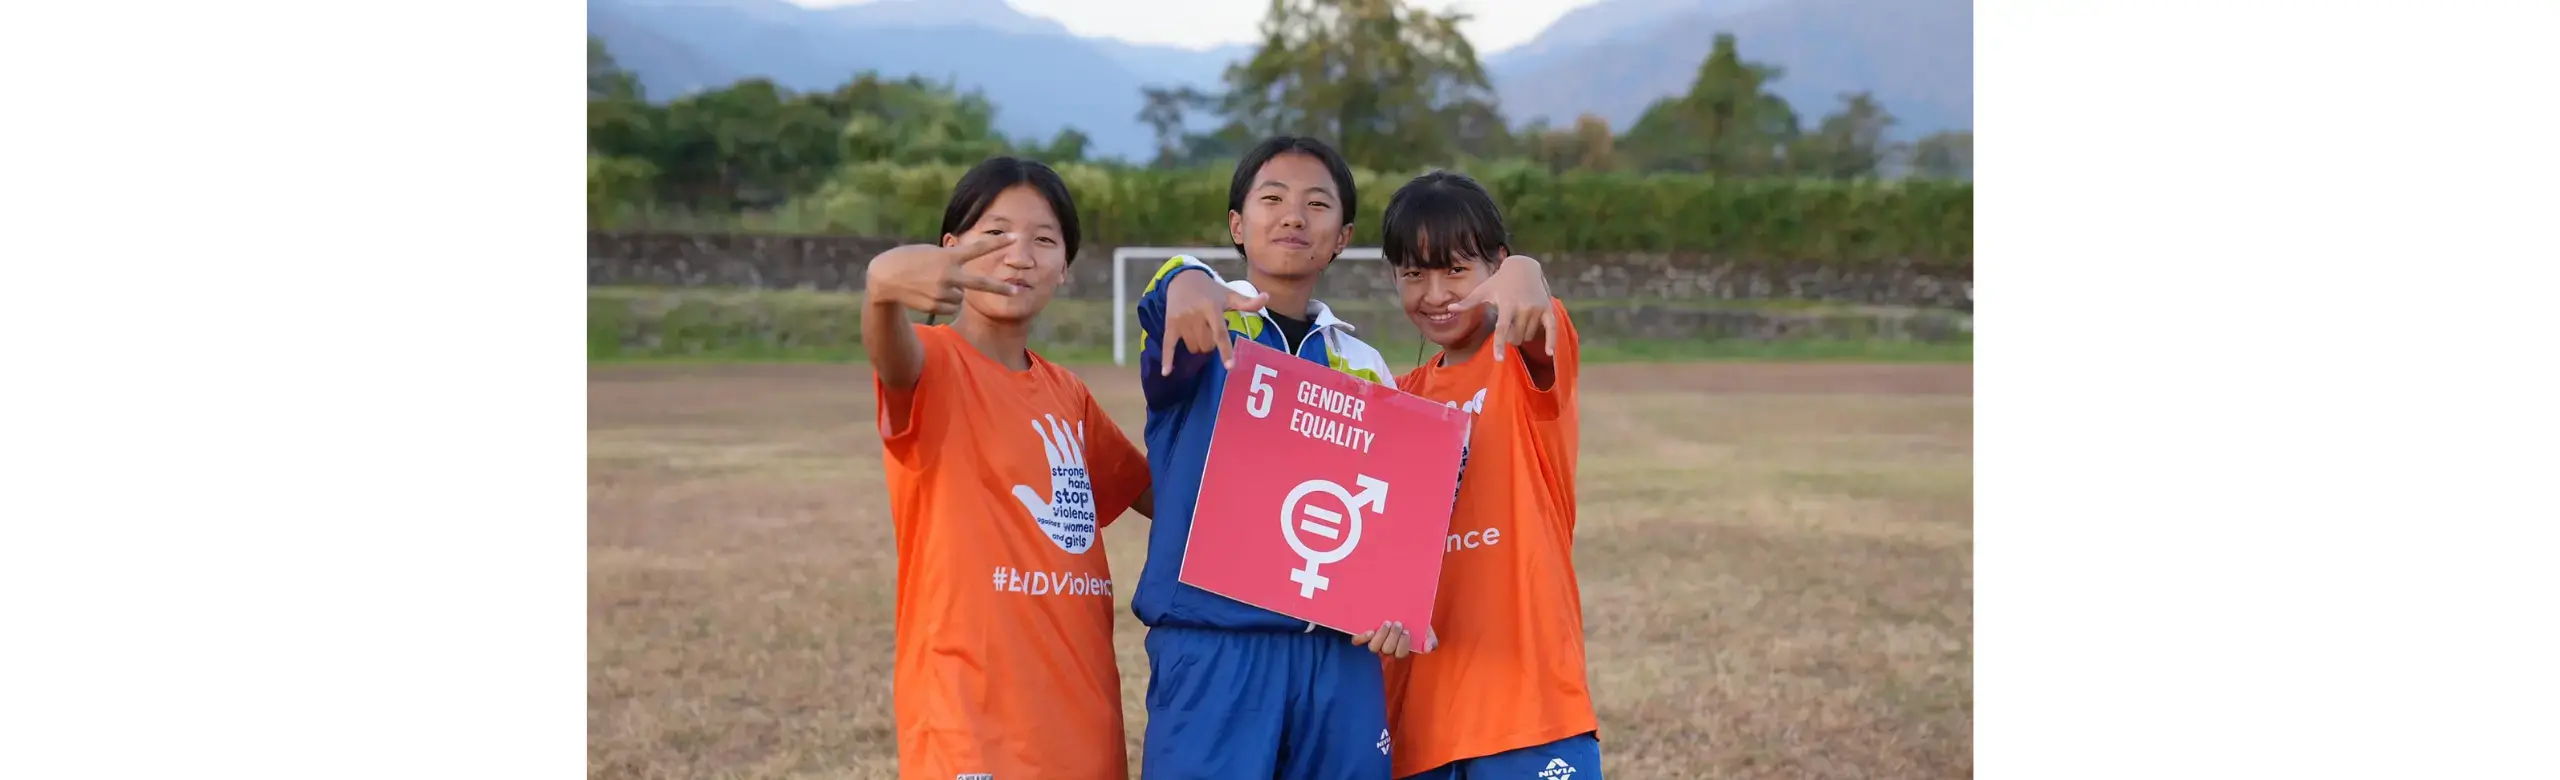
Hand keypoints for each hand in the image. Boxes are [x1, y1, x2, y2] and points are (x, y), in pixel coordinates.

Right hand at [864, 234, 1021, 316]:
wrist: (884, 277)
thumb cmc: (908, 259)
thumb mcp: (931, 253)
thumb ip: (950, 262)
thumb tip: (964, 282)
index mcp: (947, 257)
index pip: (977, 249)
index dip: (996, 243)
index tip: (1014, 238)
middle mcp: (948, 275)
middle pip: (980, 283)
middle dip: (999, 287)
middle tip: (1016, 291)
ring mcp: (942, 291)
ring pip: (961, 296)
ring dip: (953, 291)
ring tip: (932, 283)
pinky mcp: (936, 305)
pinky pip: (951, 306)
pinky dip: (945, 301)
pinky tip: (929, 293)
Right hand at [1009, 414, 1099, 554]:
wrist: (1081, 539)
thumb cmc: (1060, 529)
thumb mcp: (1043, 516)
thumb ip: (1030, 500)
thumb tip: (1015, 487)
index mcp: (1061, 479)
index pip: (1053, 451)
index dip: (1045, 435)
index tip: (1037, 422)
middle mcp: (1073, 474)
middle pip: (1064, 445)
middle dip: (1056, 429)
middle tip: (1047, 415)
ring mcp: (1080, 476)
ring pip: (1075, 448)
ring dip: (1068, 433)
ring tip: (1061, 420)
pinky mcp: (1084, 480)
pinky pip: (1083, 456)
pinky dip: (1081, 442)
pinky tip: (1079, 432)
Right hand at [1160, 270, 1267, 374]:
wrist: (1183, 278)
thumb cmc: (1210, 290)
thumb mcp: (1229, 294)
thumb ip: (1248, 302)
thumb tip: (1266, 298)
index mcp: (1212, 308)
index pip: (1220, 333)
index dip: (1225, 350)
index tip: (1230, 366)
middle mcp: (1195, 316)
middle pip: (1207, 345)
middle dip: (1212, 344)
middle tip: (1212, 330)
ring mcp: (1181, 321)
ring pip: (1194, 348)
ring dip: (1199, 346)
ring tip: (1201, 330)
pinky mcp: (1170, 325)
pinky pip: (1169, 345)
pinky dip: (1168, 359)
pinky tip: (1167, 372)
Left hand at [1350, 621, 1436, 658]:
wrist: (1397, 602)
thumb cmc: (1412, 618)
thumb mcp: (1424, 627)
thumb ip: (1430, 638)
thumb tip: (1428, 648)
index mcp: (1399, 647)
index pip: (1400, 653)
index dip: (1403, 645)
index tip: (1407, 632)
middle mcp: (1385, 646)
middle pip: (1387, 650)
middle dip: (1393, 638)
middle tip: (1397, 623)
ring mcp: (1373, 640)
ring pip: (1374, 648)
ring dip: (1381, 637)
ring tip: (1386, 623)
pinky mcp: (1362, 633)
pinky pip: (1358, 641)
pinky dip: (1363, 638)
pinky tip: (1370, 631)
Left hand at [1447, 255, 1555, 362]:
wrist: (1523, 267)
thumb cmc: (1499, 281)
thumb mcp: (1483, 290)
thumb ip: (1468, 302)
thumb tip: (1450, 309)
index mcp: (1506, 304)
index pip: (1502, 328)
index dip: (1499, 345)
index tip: (1499, 360)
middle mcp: (1523, 307)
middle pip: (1515, 337)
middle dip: (1510, 339)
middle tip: (1508, 328)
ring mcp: (1536, 308)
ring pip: (1528, 336)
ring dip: (1522, 336)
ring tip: (1518, 322)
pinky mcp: (1547, 308)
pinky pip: (1551, 328)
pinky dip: (1552, 341)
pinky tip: (1550, 354)